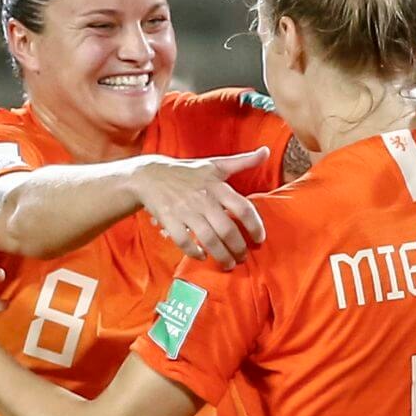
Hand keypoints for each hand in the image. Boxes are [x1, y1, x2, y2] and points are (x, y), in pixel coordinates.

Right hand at [129, 147, 268, 269]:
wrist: (150, 175)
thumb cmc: (188, 172)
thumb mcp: (216, 165)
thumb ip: (242, 161)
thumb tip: (266, 151)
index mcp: (217, 185)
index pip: (243, 208)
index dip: (255, 226)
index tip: (260, 239)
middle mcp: (203, 198)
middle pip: (227, 229)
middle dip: (238, 248)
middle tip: (243, 257)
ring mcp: (185, 210)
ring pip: (208, 239)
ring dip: (221, 255)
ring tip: (228, 264)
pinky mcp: (168, 219)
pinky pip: (184, 241)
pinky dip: (194, 252)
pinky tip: (202, 256)